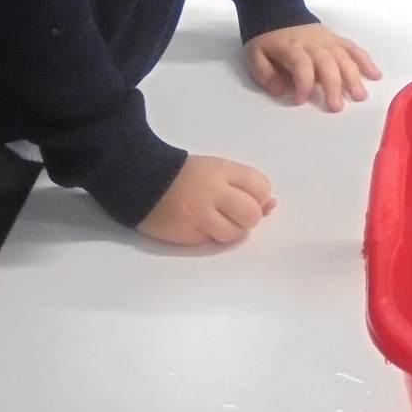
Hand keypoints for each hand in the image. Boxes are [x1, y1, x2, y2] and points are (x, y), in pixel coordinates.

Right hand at [138, 155, 274, 246]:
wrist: (140, 180)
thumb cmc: (183, 175)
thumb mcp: (215, 171)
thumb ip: (243, 187)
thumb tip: (271, 206)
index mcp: (223, 170)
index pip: (261, 187)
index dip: (258, 197)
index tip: (244, 197)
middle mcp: (214, 191)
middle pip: (252, 214)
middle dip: (246, 218)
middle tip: (230, 213)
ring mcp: (200, 213)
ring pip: (234, 233)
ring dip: (228, 230)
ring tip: (211, 220)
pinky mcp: (187, 233)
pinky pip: (212, 241)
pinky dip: (209, 236)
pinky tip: (196, 225)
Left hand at [244, 23, 380, 112]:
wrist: (276, 10)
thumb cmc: (266, 40)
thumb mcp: (255, 56)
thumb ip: (266, 74)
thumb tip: (282, 92)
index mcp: (290, 48)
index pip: (301, 65)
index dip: (302, 84)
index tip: (300, 100)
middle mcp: (312, 43)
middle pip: (327, 62)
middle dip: (333, 85)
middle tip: (337, 107)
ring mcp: (327, 40)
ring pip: (344, 57)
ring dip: (353, 76)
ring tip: (360, 96)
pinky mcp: (336, 39)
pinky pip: (353, 48)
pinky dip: (365, 61)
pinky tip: (375, 75)